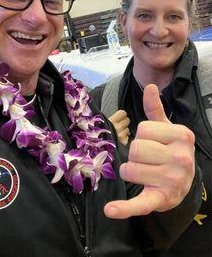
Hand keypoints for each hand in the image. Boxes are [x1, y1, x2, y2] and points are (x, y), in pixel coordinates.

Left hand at [104, 84, 194, 218]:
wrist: (186, 181)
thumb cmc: (171, 150)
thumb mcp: (166, 129)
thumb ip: (155, 109)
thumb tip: (150, 86)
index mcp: (181, 135)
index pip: (142, 129)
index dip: (142, 135)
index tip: (154, 142)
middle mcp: (181, 158)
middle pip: (135, 149)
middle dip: (135, 154)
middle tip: (148, 159)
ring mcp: (172, 180)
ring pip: (130, 169)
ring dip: (131, 170)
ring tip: (146, 172)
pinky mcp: (161, 200)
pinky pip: (139, 203)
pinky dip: (124, 208)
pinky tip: (111, 210)